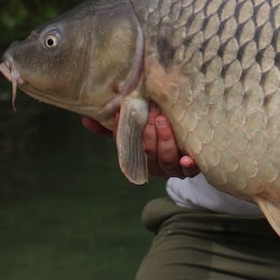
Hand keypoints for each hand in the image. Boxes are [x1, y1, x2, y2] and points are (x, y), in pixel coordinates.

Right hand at [81, 104, 200, 178]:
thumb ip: (117, 123)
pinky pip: (190, 169)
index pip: (127, 146)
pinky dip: (188, 165)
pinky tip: (187, 159)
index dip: (122, 132)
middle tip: (151, 109)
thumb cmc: (160, 132)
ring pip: (166, 159)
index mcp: (140, 156)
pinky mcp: (192, 168)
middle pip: (147, 152)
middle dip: (148, 131)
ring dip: (164, 140)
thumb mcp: (139, 125)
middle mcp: (155, 165)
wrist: (193, 144)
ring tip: (163, 120)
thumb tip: (86, 119)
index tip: (120, 114)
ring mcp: (174, 168)